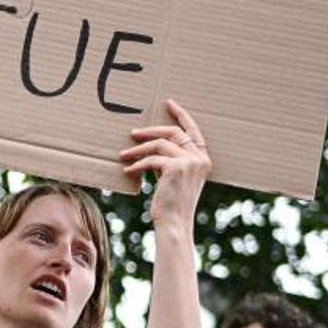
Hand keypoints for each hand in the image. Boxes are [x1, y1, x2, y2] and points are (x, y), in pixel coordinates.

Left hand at [119, 99, 210, 228]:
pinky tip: (128, 171)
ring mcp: (189, 162)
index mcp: (204, 159)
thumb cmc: (172, 204)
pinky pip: (151, 160)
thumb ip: (170, 160)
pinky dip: (137, 165)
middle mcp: (200, 158)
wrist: (174, 223)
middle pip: (172, 132)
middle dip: (150, 131)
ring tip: (123, 155)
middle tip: (132, 133)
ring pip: (158, 144)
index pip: (193, 131)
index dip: (181, 115)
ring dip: (138, 149)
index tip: (168, 103)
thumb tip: (151, 144)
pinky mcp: (175, 167)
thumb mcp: (174, 177)